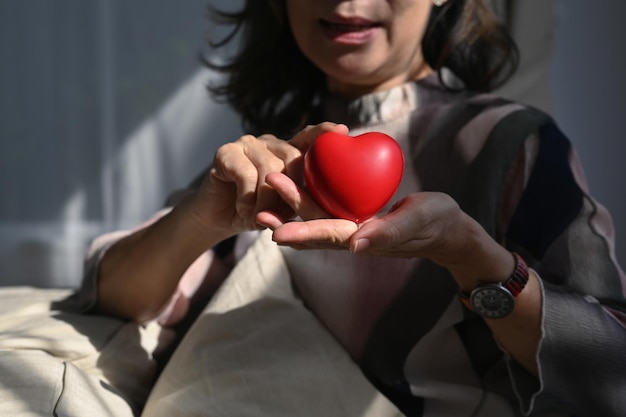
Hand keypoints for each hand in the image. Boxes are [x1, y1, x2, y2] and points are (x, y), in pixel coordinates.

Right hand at [184, 122, 348, 241]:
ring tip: (260, 218)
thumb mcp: (283, 208)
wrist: (217, 218)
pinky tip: (244, 211)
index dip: (324, 132)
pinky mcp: (226, 152)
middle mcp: (269, 142)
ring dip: (268, 201)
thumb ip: (300, 199)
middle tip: (284, 216)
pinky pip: (246, 174)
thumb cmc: (255, 212)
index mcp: (287, 152)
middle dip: (293, 191)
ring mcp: (247, 144)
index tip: (343, 131)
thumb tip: (326, 207)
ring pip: (270, 169)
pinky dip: (248, 199)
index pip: (308, 136)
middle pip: (293, 157)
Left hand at [259, 180, 512, 286]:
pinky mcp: (359, 218)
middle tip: (259, 207)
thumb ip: (390, 232)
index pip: (328, 235)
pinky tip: (294, 190)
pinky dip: (309, 202)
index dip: (301, 232)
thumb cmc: (438, 222)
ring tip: (266, 198)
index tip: (275, 231)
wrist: (447, 228)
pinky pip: (329, 210)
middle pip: (314, 228)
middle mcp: (354, 237)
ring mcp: (355, 228)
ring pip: (318, 219)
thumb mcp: (419, 221)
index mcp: (365, 240)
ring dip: (292, 210)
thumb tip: (356, 247)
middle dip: (287, 218)